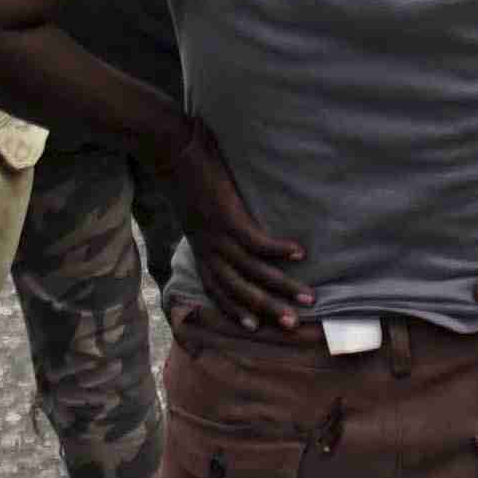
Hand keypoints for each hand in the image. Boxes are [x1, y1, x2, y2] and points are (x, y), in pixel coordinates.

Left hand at [166, 125, 313, 341]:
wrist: (169, 151)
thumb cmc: (184, 175)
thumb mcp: (193, 211)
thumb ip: (208, 225)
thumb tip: (223, 228)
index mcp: (200, 249)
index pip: (216, 290)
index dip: (235, 310)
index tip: (255, 326)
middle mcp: (208, 250)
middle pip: (239, 290)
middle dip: (268, 309)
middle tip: (293, 324)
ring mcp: (218, 236)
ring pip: (253, 272)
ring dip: (282, 287)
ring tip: (308, 295)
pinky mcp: (228, 218)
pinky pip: (258, 243)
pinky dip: (279, 250)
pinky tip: (299, 252)